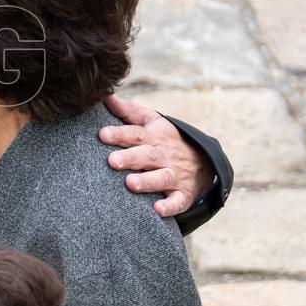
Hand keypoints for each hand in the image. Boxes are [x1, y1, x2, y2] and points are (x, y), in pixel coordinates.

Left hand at [99, 95, 213, 216]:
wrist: (202, 163)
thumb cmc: (166, 141)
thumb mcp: (151, 122)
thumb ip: (128, 111)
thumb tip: (106, 95)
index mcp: (154, 137)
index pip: (135, 134)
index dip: (119, 134)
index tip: (102, 134)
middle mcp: (164, 156)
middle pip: (147, 156)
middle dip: (130, 158)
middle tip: (112, 161)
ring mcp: (174, 176)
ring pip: (161, 178)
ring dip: (147, 182)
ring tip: (130, 183)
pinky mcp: (182, 195)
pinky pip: (177, 202)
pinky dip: (169, 206)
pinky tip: (157, 210)